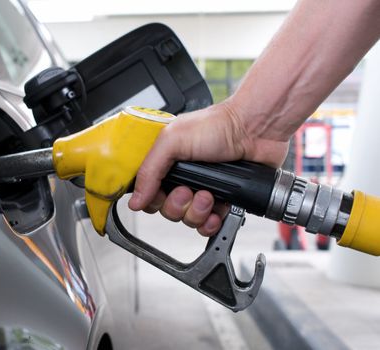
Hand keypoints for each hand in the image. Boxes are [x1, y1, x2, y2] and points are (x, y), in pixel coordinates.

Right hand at [128, 100, 288, 235]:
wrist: (256, 130)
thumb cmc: (218, 125)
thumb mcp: (172, 141)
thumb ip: (149, 171)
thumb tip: (135, 200)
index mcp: (166, 162)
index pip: (148, 193)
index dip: (153, 199)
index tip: (162, 193)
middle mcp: (183, 177)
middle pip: (167, 210)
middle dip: (178, 205)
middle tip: (188, 191)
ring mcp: (202, 189)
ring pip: (188, 219)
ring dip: (197, 212)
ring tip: (208, 195)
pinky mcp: (222, 200)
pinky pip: (209, 224)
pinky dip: (211, 222)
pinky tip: (216, 211)